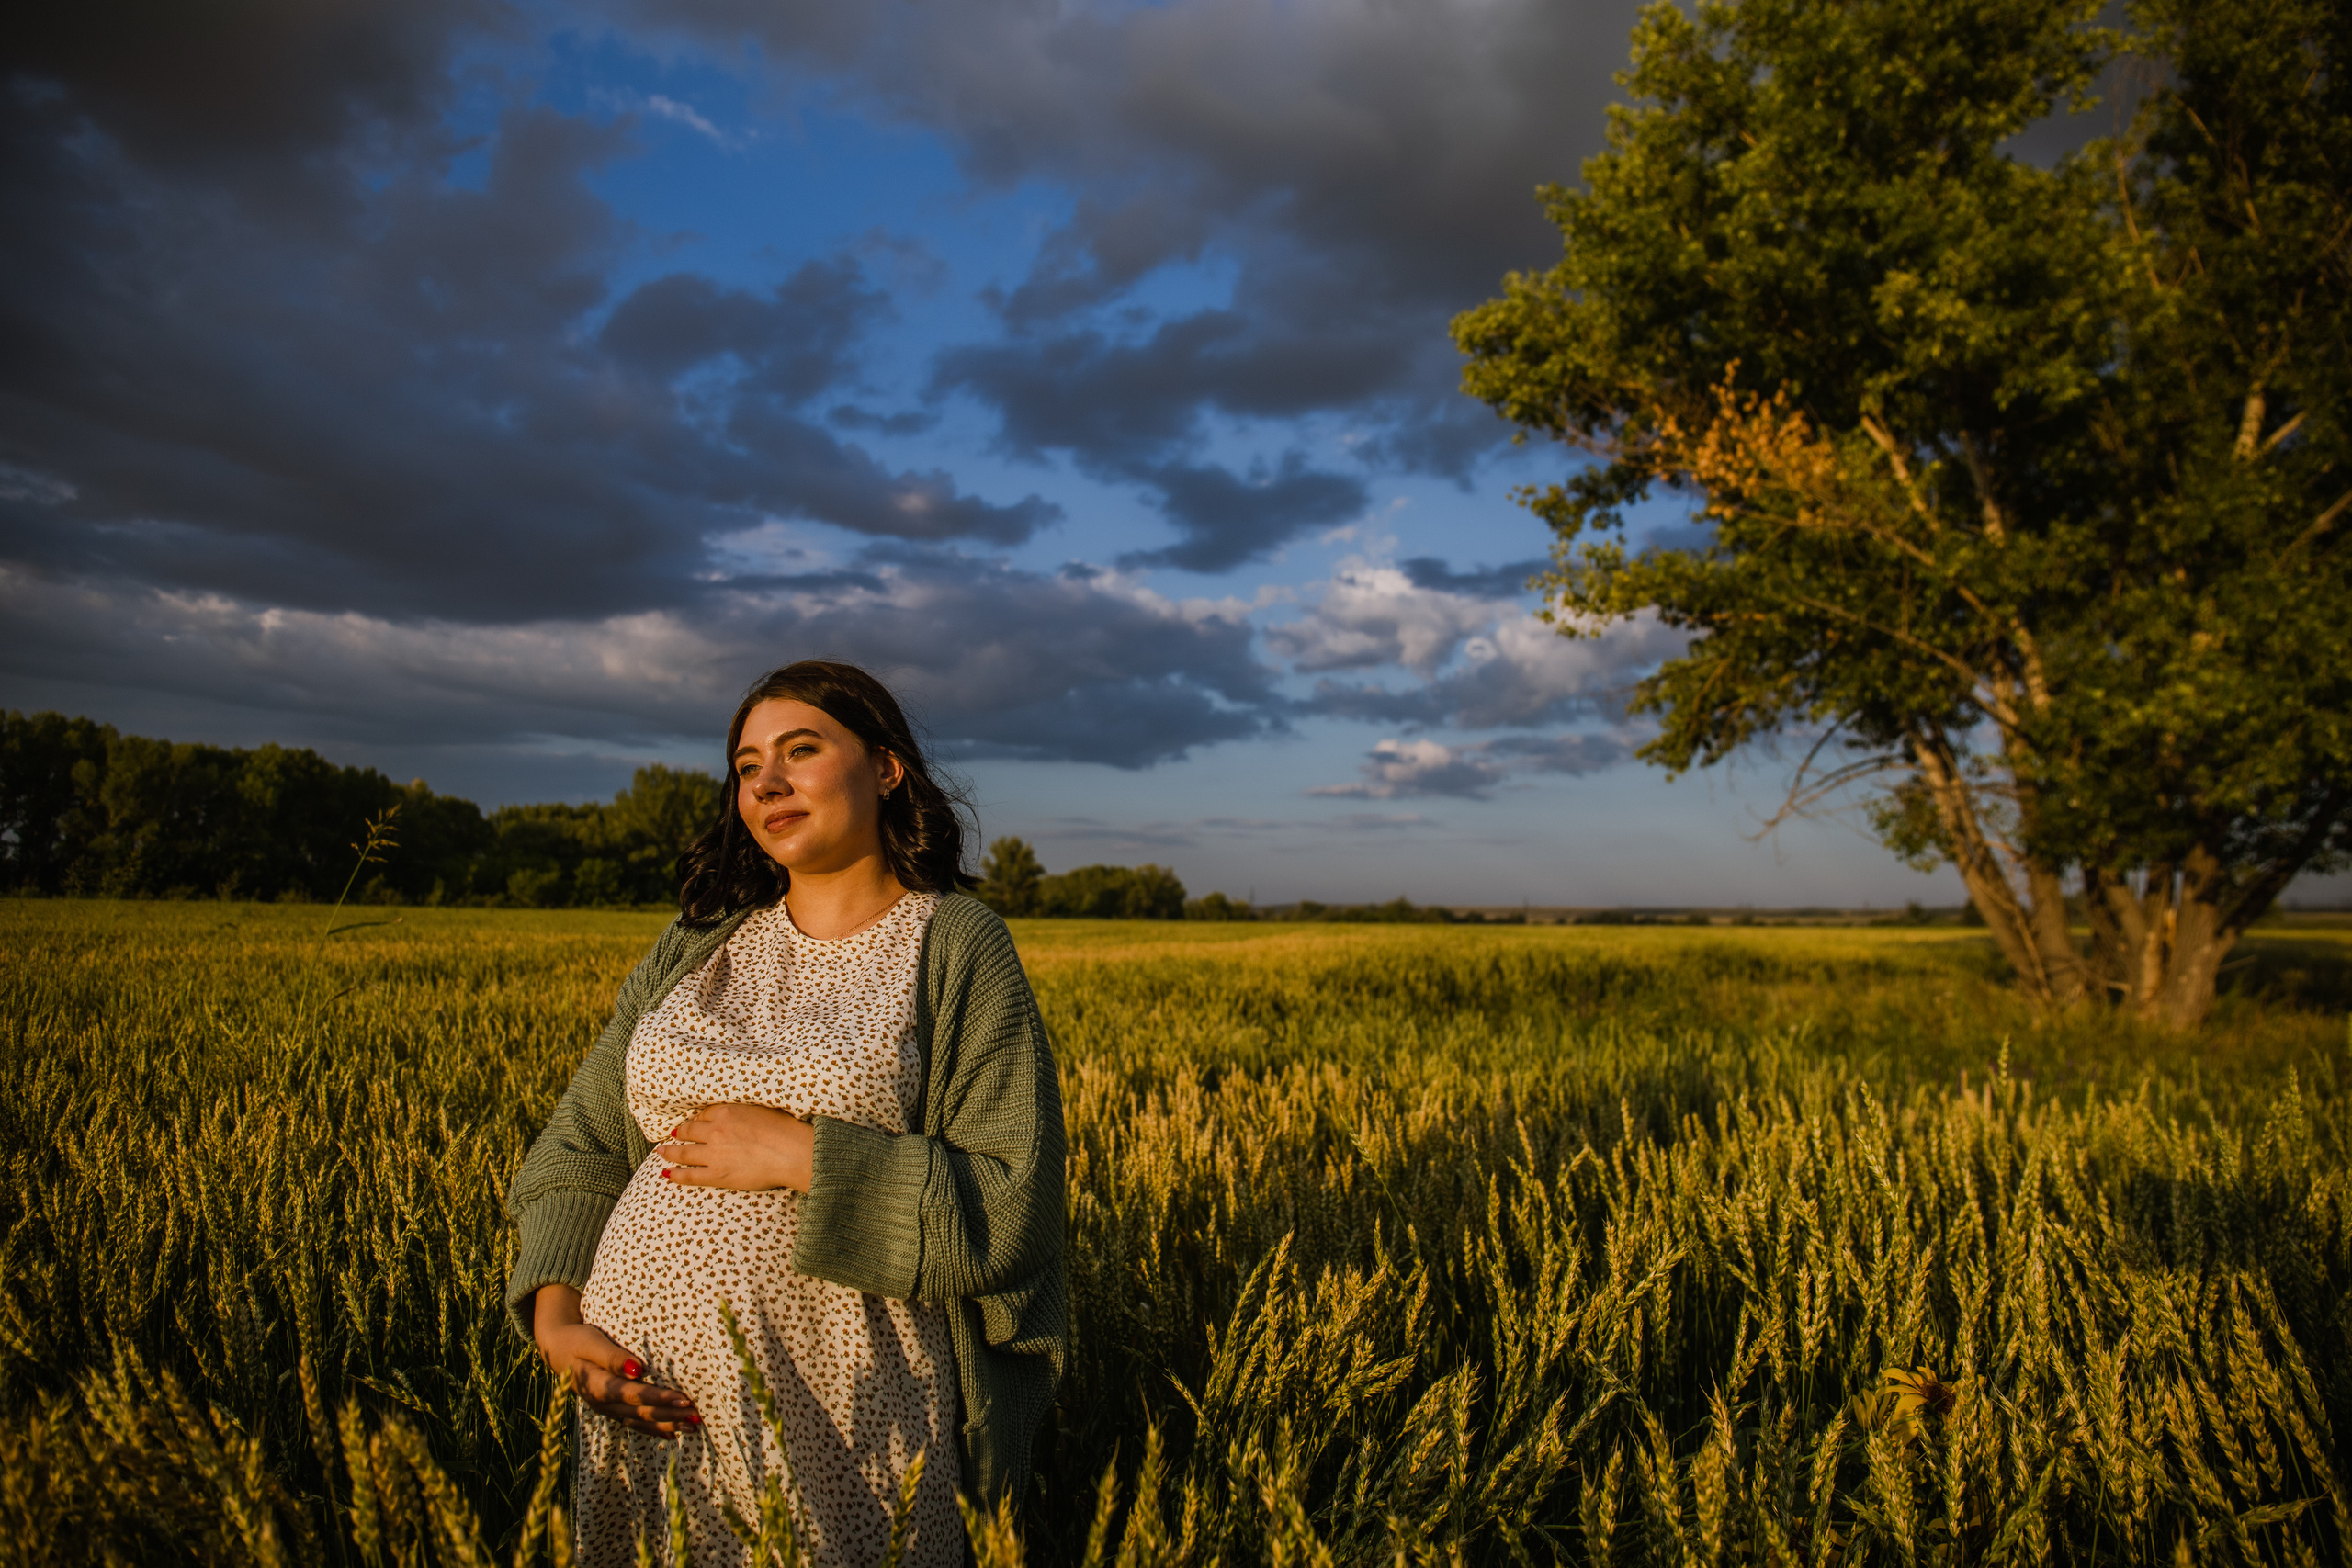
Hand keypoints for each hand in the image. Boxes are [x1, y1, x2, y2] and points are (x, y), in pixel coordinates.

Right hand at [532, 1284, 698, 1438]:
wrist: (556, 1349)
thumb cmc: (576, 1339)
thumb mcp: (591, 1342)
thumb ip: (612, 1357)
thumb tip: (637, 1370)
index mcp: (598, 1386)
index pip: (634, 1395)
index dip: (659, 1398)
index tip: (684, 1398)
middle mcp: (603, 1403)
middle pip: (641, 1412)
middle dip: (670, 1415)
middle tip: (698, 1416)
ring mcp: (606, 1409)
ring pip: (640, 1421)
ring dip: (667, 1425)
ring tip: (693, 1426)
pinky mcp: (610, 1409)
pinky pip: (634, 1423)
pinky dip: (653, 1430)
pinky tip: (672, 1434)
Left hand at [660, 1103, 813, 1192]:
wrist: (791, 1152)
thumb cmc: (784, 1129)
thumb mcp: (761, 1109)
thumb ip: (744, 1111)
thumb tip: (739, 1113)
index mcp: (726, 1112)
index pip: (704, 1114)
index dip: (697, 1119)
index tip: (693, 1122)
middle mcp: (715, 1131)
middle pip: (689, 1130)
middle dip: (678, 1133)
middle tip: (670, 1135)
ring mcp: (714, 1153)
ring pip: (684, 1151)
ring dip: (670, 1151)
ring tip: (661, 1151)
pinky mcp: (717, 1174)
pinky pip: (690, 1174)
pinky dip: (676, 1174)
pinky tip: (667, 1173)